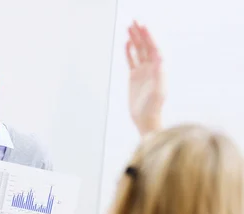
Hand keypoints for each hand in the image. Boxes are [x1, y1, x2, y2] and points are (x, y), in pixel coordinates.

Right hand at [127, 21, 163, 135]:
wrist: (146, 118)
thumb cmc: (153, 106)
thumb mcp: (158, 90)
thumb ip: (159, 73)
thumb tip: (159, 57)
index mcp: (158, 68)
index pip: (152, 48)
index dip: (148, 37)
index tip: (142, 26)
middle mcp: (151, 67)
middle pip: (144, 46)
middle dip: (140, 34)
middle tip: (134, 21)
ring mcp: (142, 71)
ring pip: (138, 51)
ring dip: (134, 39)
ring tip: (129, 28)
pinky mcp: (134, 77)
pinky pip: (131, 60)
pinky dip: (129, 51)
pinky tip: (127, 43)